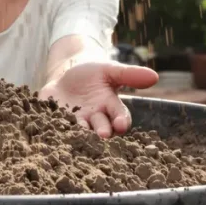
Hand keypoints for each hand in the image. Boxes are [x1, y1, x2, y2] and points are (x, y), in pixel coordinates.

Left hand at [39, 61, 157, 137]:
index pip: (119, 116)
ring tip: (79, 133)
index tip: (121, 124)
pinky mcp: (54, 119)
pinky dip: (52, 125)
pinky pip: (54, 123)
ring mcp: (74, 120)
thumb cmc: (93, 74)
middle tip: (103, 135)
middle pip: (100, 127)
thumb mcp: (110, 69)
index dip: (121, 121)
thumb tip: (155, 76)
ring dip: (79, 133)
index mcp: (109, 107)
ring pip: (79, 130)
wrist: (66, 74)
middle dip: (102, 131)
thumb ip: (129, 74)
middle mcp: (93, 118)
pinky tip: (50, 126)